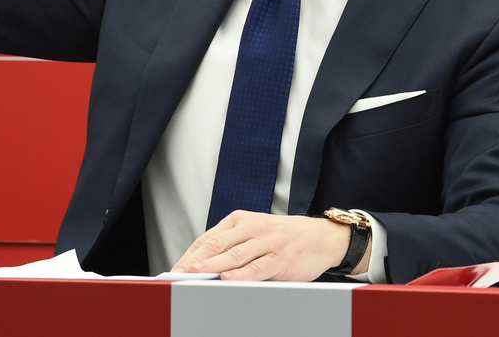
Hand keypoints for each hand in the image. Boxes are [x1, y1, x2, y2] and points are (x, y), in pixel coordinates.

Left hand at [171, 211, 364, 280]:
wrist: (322, 237)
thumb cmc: (284, 238)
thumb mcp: (256, 233)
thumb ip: (233, 245)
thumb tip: (203, 265)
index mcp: (241, 220)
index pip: (209, 238)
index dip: (191, 255)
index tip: (176, 268)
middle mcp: (252, 228)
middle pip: (217, 244)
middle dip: (195, 261)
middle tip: (178, 273)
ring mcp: (266, 242)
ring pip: (234, 255)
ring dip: (212, 266)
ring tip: (195, 275)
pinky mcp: (280, 258)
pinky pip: (257, 267)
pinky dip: (240, 274)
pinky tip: (227, 278)